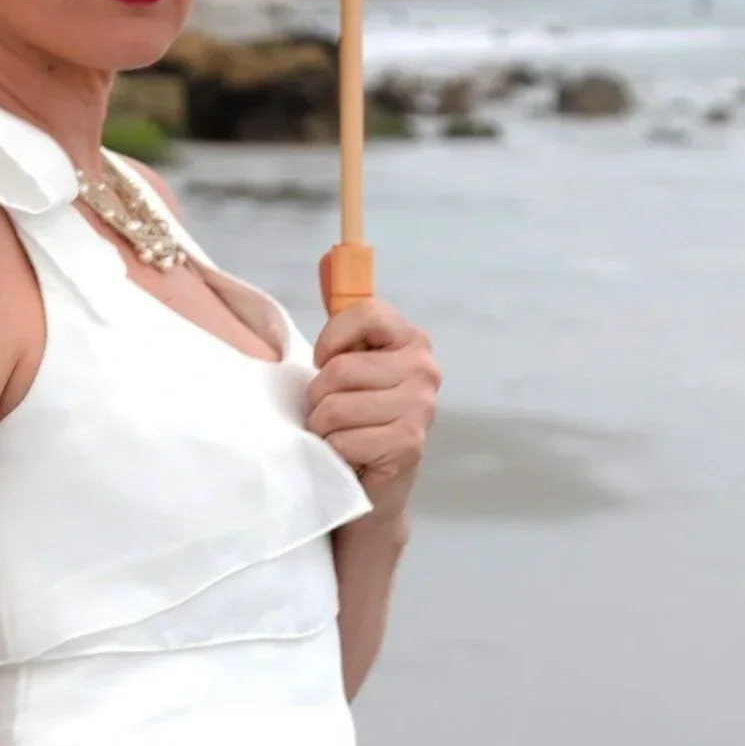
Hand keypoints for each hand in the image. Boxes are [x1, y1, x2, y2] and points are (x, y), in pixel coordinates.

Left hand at [304, 296, 439, 522]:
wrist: (372, 486)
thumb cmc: (354, 418)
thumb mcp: (347, 363)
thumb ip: (342, 320)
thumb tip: (328, 259)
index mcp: (411, 340)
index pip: (363, 312)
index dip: (330, 340)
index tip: (325, 361)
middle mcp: (424, 369)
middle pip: (340, 369)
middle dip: (319, 396)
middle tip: (330, 413)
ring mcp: (420, 408)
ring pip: (336, 406)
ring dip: (323, 427)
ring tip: (338, 434)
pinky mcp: (408, 444)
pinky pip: (344, 438)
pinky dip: (334, 451)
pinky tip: (349, 457)